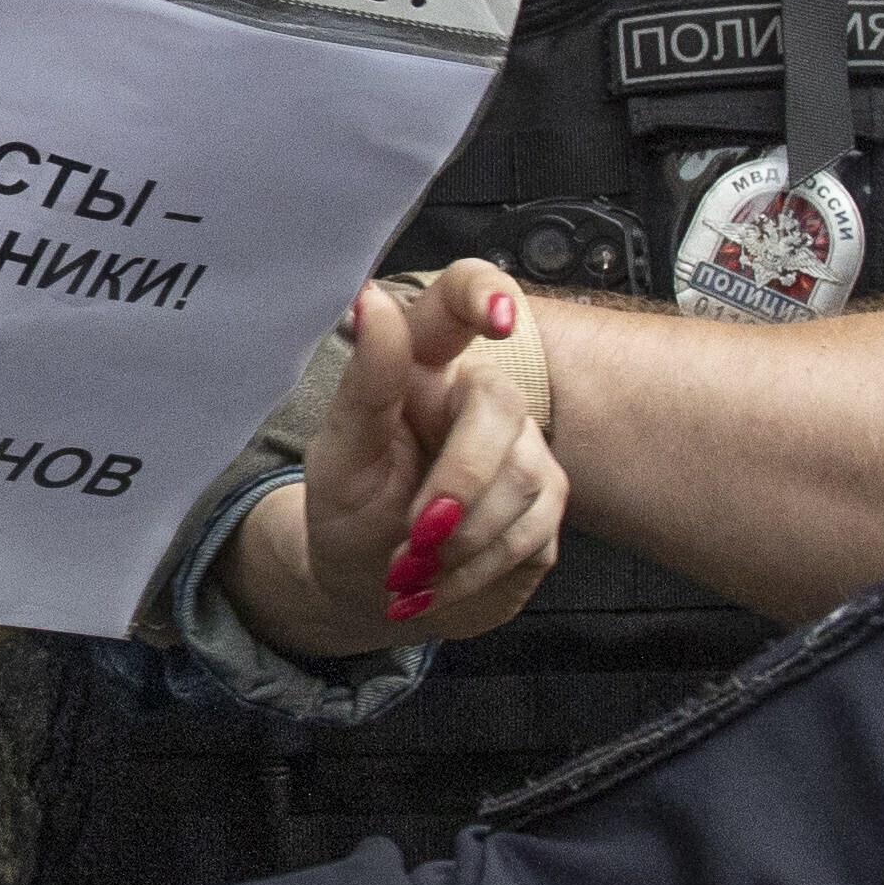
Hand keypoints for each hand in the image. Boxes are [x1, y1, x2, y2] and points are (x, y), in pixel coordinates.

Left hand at [230, 262, 564, 662]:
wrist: (369, 592)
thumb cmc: (348, 512)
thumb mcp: (340, 457)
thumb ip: (365, 385)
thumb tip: (369, 300)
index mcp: (423, 363)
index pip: (462, 295)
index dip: (486, 292)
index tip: (499, 320)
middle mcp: (480, 397)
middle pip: (502, 405)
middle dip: (461, 480)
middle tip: (415, 536)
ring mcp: (523, 452)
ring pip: (526, 477)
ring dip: (463, 539)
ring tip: (410, 570)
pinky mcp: (544, 510)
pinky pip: (532, 532)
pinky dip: (477, 570)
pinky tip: (439, 585)